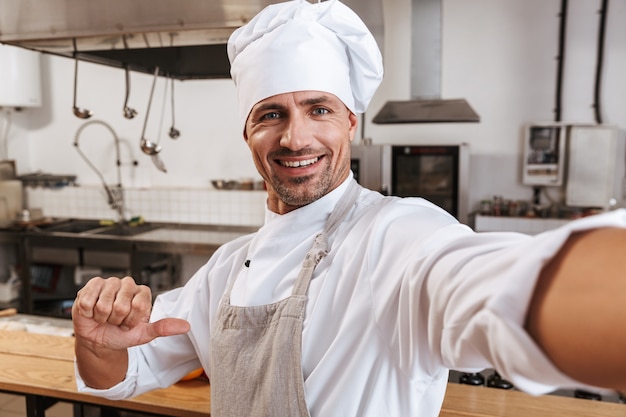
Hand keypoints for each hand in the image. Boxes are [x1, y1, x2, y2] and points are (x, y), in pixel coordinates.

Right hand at [72, 276, 189, 350]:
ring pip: (105, 305)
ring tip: (104, 316)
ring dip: (102, 317)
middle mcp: (127, 284)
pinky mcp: (92, 285)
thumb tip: (186, 326)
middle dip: (116, 320)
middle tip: (115, 320)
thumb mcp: (143, 334)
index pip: (140, 306)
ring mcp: (109, 282)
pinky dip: (89, 313)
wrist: (97, 338)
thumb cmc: (120, 333)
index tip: (128, 323)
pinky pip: (89, 302)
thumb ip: (163, 328)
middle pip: (122, 306)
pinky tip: (93, 312)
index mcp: (142, 293)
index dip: (131, 321)